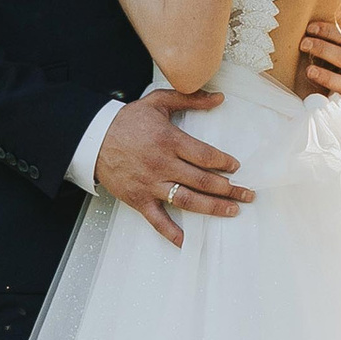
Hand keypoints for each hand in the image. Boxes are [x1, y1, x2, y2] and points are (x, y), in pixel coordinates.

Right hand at [92, 95, 248, 246]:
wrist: (93, 138)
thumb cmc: (127, 121)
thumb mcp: (158, 102)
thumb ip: (190, 99)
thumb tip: (219, 98)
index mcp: (170, 140)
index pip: (206, 156)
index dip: (225, 163)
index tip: (236, 168)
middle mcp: (163, 164)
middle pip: (203, 181)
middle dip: (229, 189)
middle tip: (247, 194)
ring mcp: (151, 184)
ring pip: (188, 200)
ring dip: (213, 208)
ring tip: (232, 211)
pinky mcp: (138, 199)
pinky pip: (157, 220)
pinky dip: (171, 233)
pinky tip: (186, 241)